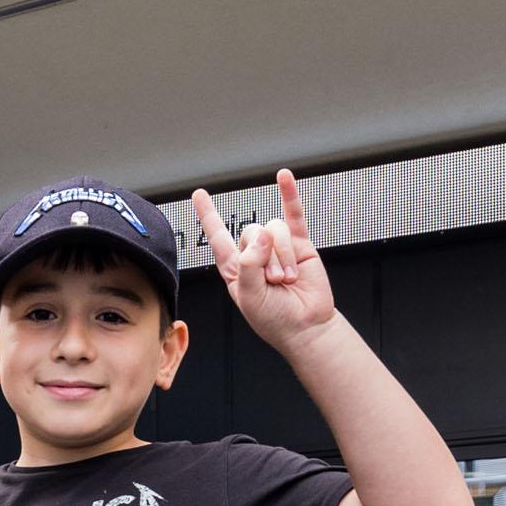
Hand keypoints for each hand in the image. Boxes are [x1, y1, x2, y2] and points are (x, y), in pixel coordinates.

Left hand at [193, 168, 337, 352]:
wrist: (306, 327)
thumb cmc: (275, 319)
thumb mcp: (250, 297)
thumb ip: (250, 265)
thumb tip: (263, 235)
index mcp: (236, 268)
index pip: (218, 237)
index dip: (208, 216)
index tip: (199, 195)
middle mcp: (254, 254)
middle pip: (252, 232)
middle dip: (265, 257)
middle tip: (275, 282)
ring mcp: (277, 248)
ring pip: (275, 230)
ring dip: (283, 255)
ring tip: (289, 279)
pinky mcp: (300, 245)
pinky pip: (293, 215)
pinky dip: (289, 195)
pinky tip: (284, 178)